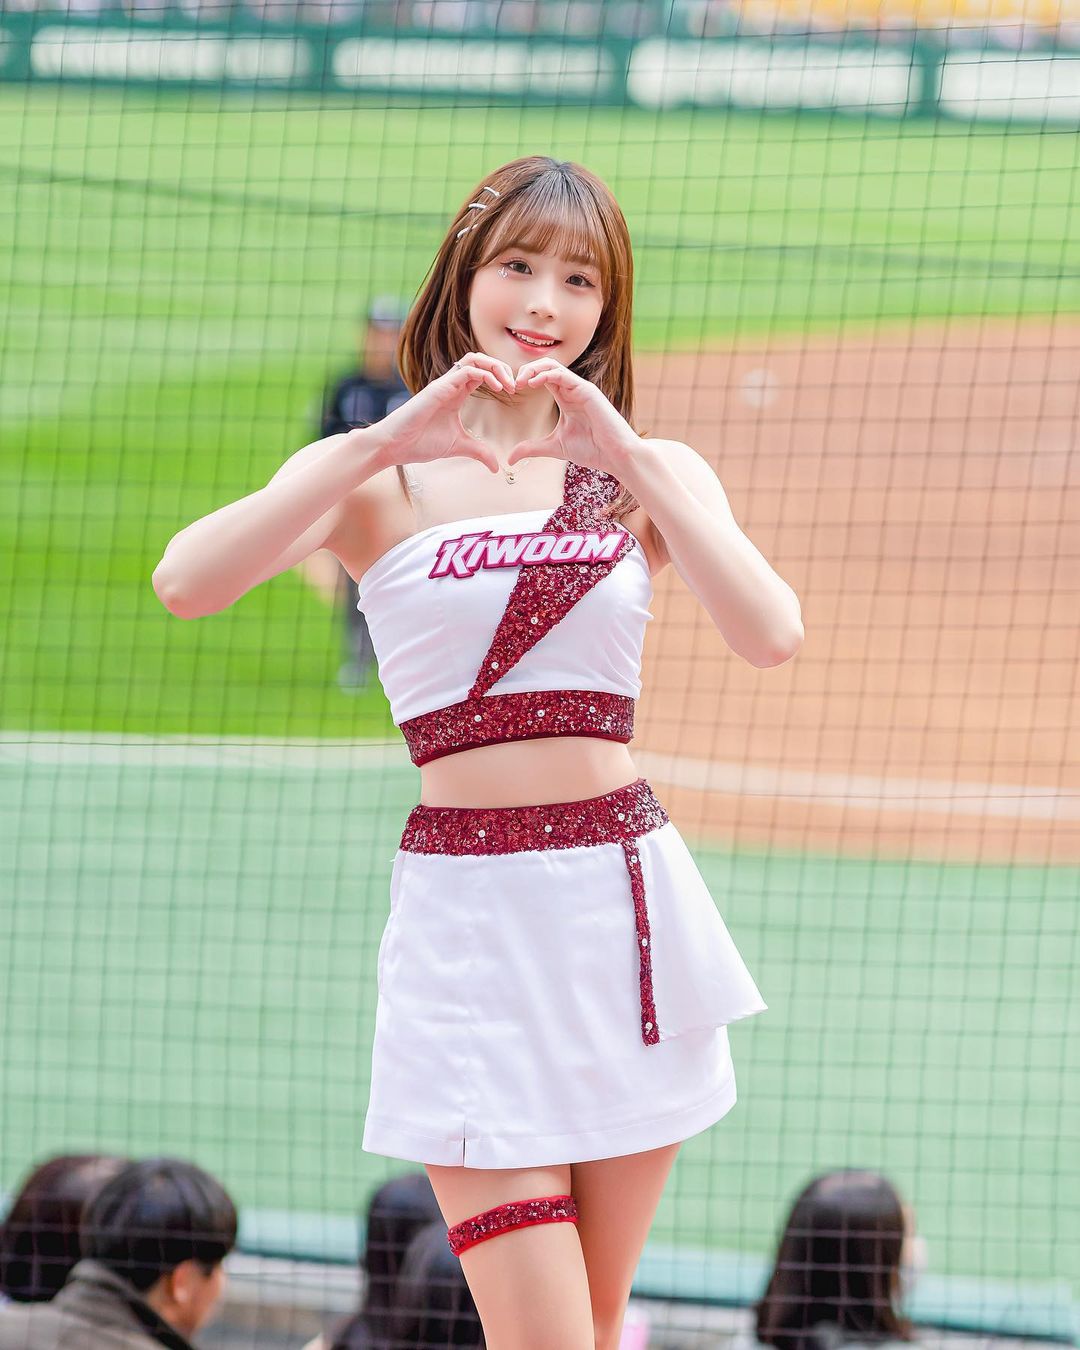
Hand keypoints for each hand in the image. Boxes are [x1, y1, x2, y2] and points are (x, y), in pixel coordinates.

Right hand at [349, 352, 514, 473]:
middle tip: (514, 386)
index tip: (513, 392)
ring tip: (508, 384)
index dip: (500, 377)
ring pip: (474, 358)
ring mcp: (445, 384)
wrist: (394, 446)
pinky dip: (485, 375)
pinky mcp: (439, 387)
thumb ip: (478, 452)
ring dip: (495, 367)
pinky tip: (497, 388)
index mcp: (456, 393)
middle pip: (480, 360)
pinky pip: (466, 371)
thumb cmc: (420, 443)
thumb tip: (497, 467)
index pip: (482, 373)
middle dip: (501, 368)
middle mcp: (451, 384)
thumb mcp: (458, 447)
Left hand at [506, 357, 640, 476]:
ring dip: (532, 370)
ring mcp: (581, 388)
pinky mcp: (587, 390)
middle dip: (526, 370)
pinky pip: (563, 375)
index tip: (510, 390)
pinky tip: (532, 383)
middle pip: (545, 366)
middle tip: (512, 384)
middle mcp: (572, 389)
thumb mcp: (554, 447)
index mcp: (565, 397)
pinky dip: (545, 375)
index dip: (524, 378)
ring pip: (553, 365)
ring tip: (519, 382)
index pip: (542, 377)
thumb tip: (510, 458)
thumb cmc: (592, 450)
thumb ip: (532, 448)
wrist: (616, 456)